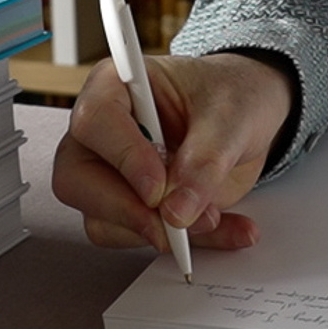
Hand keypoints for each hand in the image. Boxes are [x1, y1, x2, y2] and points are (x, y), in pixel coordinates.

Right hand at [51, 51, 295, 256]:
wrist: (251, 115)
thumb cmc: (231, 95)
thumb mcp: (230, 117)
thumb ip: (205, 160)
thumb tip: (176, 211)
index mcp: (117, 85)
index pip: (95, 121)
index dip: (124, 157)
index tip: (158, 187)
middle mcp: (103, 131)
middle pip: (75, 179)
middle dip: (127, 210)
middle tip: (176, 223)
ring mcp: (111, 172)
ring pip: (101, 219)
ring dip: (160, 231)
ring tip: (215, 217)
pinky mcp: (129, 206)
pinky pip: (136, 237)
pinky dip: (183, 243)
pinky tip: (222, 227)